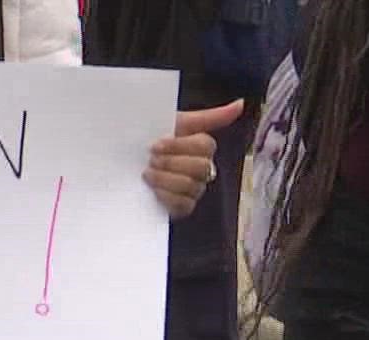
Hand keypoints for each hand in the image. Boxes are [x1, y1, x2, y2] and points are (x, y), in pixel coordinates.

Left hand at [145, 100, 244, 220]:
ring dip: (165, 179)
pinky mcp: (183, 208)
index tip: (155, 145)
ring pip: (191, 186)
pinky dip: (166, 197)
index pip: (204, 146)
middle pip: (201, 167)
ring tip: (147, 173)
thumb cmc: (153, 140)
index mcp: (202, 147)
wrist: (127, 161)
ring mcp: (195, 190)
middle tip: (151, 160)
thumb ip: (208, 116)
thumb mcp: (176, 123)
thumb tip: (241, 104)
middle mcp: (203, 169)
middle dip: (171, 163)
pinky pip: (184, 205)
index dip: (179, 146)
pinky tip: (152, 189)